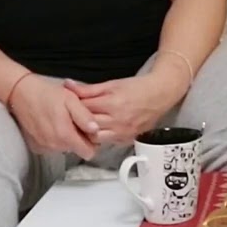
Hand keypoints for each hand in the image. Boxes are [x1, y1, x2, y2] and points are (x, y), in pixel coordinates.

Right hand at [7, 75, 99, 159]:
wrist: (20, 93)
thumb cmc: (47, 94)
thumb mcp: (71, 100)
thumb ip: (84, 117)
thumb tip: (96, 130)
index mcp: (65, 136)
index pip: (88, 153)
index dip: (93, 142)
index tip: (89, 129)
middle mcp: (54, 146)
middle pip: (77, 150)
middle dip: (80, 137)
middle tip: (75, 119)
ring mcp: (44, 147)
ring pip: (65, 148)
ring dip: (67, 137)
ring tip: (63, 119)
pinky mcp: (36, 145)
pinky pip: (53, 147)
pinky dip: (55, 138)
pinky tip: (52, 124)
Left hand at [63, 74, 180, 145]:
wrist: (159, 95)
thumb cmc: (136, 88)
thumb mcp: (111, 84)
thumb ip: (87, 89)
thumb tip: (67, 85)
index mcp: (112, 104)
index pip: (83, 109)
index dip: (73, 107)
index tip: (68, 105)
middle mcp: (118, 121)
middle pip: (87, 126)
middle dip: (77, 121)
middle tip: (71, 117)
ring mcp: (123, 133)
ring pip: (95, 138)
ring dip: (87, 132)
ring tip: (84, 125)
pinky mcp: (127, 140)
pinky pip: (107, 142)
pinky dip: (100, 136)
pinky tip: (98, 130)